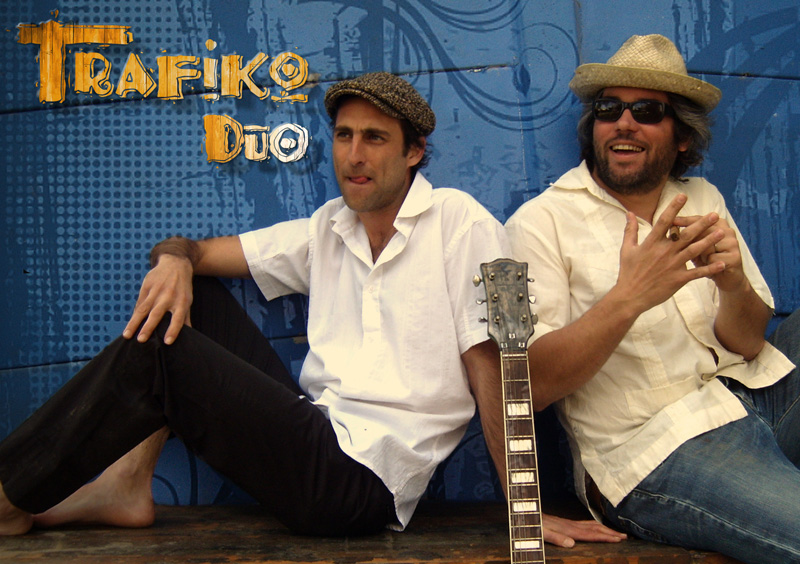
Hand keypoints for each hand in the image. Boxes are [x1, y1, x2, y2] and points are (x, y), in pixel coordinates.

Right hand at [122, 254, 193, 344]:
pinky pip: (139, 302)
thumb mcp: (187, 301)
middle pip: (157, 314)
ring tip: (127, 335)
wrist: (175, 264)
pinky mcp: (147, 286)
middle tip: (141, 340)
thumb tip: (189, 335)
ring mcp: (156, 291)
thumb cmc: (182, 287)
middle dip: (148, 327)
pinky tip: (130, 324)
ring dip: (134, 323)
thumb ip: (185, 318)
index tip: (167, 342)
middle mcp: (168, 297)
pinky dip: (134, 314)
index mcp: (181, 302)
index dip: (173, 330)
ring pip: (143, 309)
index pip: (178, 319)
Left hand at [542, 513, 626, 547]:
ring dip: (605, 529)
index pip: (591, 534)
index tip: (619, 539)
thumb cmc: (534, 525)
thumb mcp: (542, 533)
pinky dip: (595, 526)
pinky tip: (596, 528)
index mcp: (568, 530)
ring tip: (617, 533)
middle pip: (595, 529)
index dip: (605, 537)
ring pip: (591, 525)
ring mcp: (569, 523)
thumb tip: (571, 543)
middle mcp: (571, 526)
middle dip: (610, 533)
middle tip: (625, 537)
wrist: (527, 513)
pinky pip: (584, 524)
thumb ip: (556, 538)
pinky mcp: (565, 523)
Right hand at [614, 194, 724, 315]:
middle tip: (714, 215)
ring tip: (722, 232)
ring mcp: (672, 266)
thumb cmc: (628, 272)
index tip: (683, 196)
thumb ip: (630, 230)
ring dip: (709, 241)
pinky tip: (722, 262)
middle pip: (686, 234)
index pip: (664, 221)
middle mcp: (664, 252)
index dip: (674, 208)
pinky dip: (710, 268)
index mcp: (651, 243)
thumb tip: (629, 213)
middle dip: (701, 224)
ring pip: (694, 250)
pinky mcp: (678, 279)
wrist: (630, 296)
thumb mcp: (626, 249)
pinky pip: (697, 272)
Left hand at [672, 215, 745, 292]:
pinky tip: (710, 267)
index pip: (699, 219)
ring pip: (708, 246)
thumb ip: (687, 236)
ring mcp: (733, 243)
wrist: (727, 277)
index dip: (684, 221)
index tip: (672, 221)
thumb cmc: (706, 259)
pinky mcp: (735, 258)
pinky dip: (708, 265)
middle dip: (690, 239)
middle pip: (704, 231)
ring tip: (698, 259)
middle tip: (678, 245)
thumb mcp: (696, 246)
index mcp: (718, 224)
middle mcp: (727, 230)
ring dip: (700, 255)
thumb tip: (669, 225)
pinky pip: (714, 260)